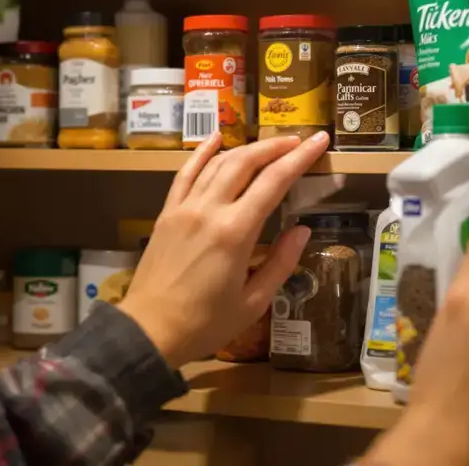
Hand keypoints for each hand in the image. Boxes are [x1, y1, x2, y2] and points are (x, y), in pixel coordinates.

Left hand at [119, 130, 330, 367]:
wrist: (149, 330)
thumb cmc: (205, 323)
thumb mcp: (253, 302)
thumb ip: (280, 263)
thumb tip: (302, 230)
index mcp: (235, 232)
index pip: (273, 182)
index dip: (299, 157)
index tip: (319, 141)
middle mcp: (209, 210)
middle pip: (246, 163)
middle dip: (275, 147)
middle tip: (299, 140)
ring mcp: (184, 208)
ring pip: (218, 163)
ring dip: (246, 148)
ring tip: (270, 144)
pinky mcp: (167, 213)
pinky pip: (186, 173)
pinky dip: (203, 153)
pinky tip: (216, 138)